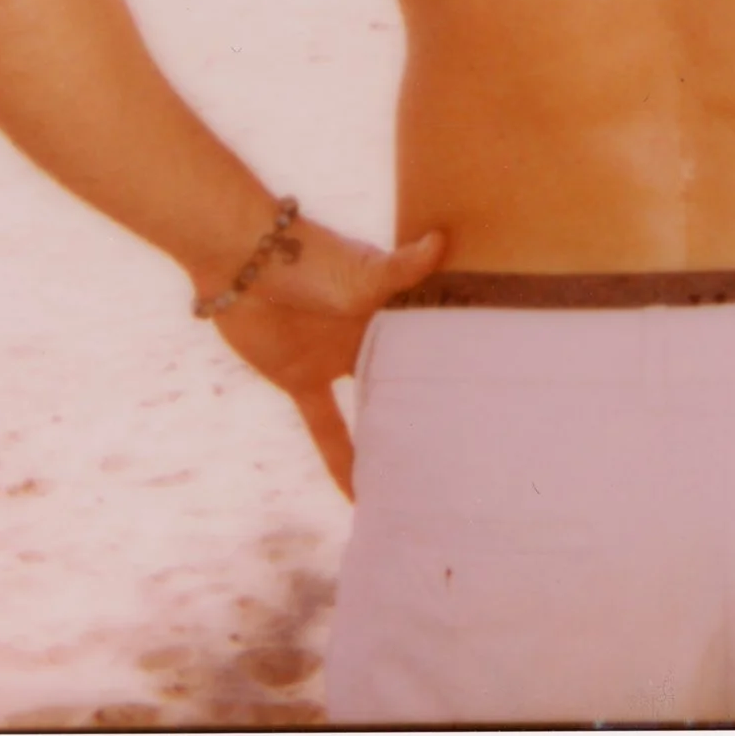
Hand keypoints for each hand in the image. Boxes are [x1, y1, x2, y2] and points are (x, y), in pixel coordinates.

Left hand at [202, 221, 445, 498]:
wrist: (239, 258)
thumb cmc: (308, 254)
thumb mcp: (363, 269)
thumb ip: (403, 268)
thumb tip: (442, 239)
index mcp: (393, 306)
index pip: (433, 341)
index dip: (458, 365)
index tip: (495, 395)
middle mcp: (370, 335)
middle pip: (405, 378)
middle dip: (431, 408)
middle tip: (470, 453)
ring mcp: (337, 360)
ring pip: (370, 407)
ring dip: (389, 437)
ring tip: (421, 481)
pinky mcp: (302, 379)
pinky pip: (326, 427)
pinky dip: (340, 460)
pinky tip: (357, 496)